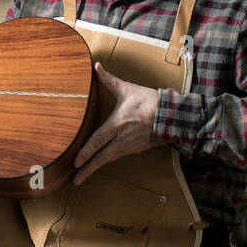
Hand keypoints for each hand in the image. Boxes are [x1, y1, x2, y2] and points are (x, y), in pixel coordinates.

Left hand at [72, 62, 156, 184]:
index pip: (98, 140)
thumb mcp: (127, 89)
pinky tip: (100, 162)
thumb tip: (96, 67)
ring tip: (83, 176)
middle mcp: (122, 138)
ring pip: (109, 158)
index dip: (86, 152)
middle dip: (88, 169)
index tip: (75, 162)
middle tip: (75, 180)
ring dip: (96, 167)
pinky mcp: (135, 148)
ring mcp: (129, 145)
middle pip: (102, 157)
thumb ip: (108, 80)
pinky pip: (117, 155)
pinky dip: (107, 160)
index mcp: (118, 124)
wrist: (171, 115)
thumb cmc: (149, 101)